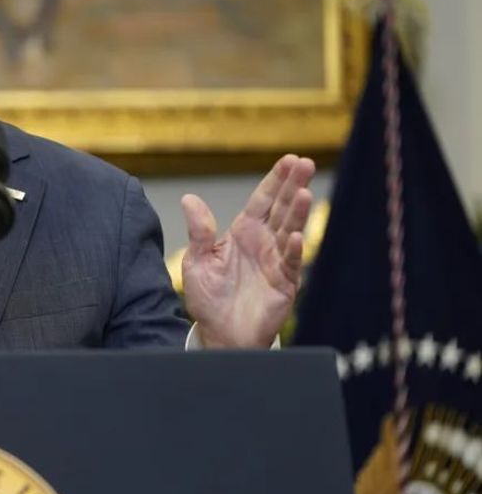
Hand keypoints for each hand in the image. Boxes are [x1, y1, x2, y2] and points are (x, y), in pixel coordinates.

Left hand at [180, 154, 314, 348]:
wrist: (219, 333)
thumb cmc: (209, 298)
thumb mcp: (197, 261)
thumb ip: (199, 231)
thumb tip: (189, 199)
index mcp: (243, 233)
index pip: (261, 201)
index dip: (275, 181)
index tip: (288, 160)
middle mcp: (263, 244)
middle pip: (281, 209)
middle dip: (292, 186)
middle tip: (304, 163)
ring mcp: (276, 262)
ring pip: (289, 231)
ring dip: (297, 212)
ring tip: (303, 192)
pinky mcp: (284, 285)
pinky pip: (289, 264)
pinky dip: (291, 250)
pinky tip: (293, 236)